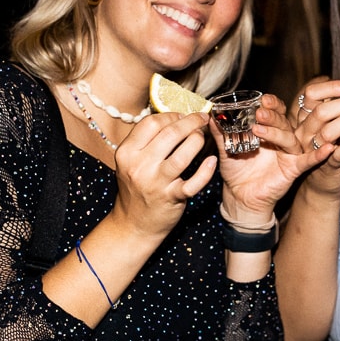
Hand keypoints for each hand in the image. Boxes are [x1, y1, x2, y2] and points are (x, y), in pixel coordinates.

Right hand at [111, 111, 216, 239]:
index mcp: (127, 153)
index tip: (182, 115)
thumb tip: (171, 118)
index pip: (151, 123)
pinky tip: (212, 161)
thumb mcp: (130, 162)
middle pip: (170, 133)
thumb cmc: (136, 188)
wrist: (132, 225)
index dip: (171, 115)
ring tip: (203, 137)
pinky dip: (206, 171)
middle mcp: (139, 166)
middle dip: (190, 121)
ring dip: (198, 140)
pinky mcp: (171, 198)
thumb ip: (145, 142)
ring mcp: (156, 183)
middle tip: (201, 119)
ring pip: (183, 154)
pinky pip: (194, 182)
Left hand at [216, 92, 331, 221]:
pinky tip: (328, 149)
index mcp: (267, 129)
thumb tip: (211, 116)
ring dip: (277, 132)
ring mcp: (289, 153)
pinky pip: (309, 161)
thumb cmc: (237, 171)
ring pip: (289, 138)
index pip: (274, 111)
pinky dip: (318, 155)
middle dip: (271, 116)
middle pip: (282, 122)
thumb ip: (221, 133)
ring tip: (260, 130)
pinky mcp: (294, 169)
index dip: (270, 103)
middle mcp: (281, 138)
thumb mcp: (226, 149)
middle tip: (259, 112)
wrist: (240, 197)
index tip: (261, 99)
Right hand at [289, 77, 339, 200]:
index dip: (332, 87)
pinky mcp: (327, 167)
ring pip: (327, 132)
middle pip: (320, 112)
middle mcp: (305, 134)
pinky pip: (336, 155)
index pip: (311, 95)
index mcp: (305, 120)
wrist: (324, 185)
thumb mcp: (332, 128)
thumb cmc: (330, 151)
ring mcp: (314, 151)